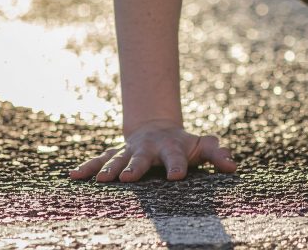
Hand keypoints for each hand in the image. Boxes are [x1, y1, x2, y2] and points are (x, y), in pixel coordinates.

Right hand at [69, 121, 237, 182]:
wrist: (157, 128)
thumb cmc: (183, 144)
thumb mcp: (201, 146)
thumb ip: (216, 154)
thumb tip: (233, 166)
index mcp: (171, 148)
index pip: (176, 158)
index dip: (177, 166)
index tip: (176, 176)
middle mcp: (148, 148)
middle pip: (143, 157)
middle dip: (136, 166)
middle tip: (130, 177)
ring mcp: (129, 151)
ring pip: (118, 159)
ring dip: (111, 168)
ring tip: (102, 180)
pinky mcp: (114, 155)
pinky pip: (98, 160)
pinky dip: (87, 167)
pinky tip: (73, 175)